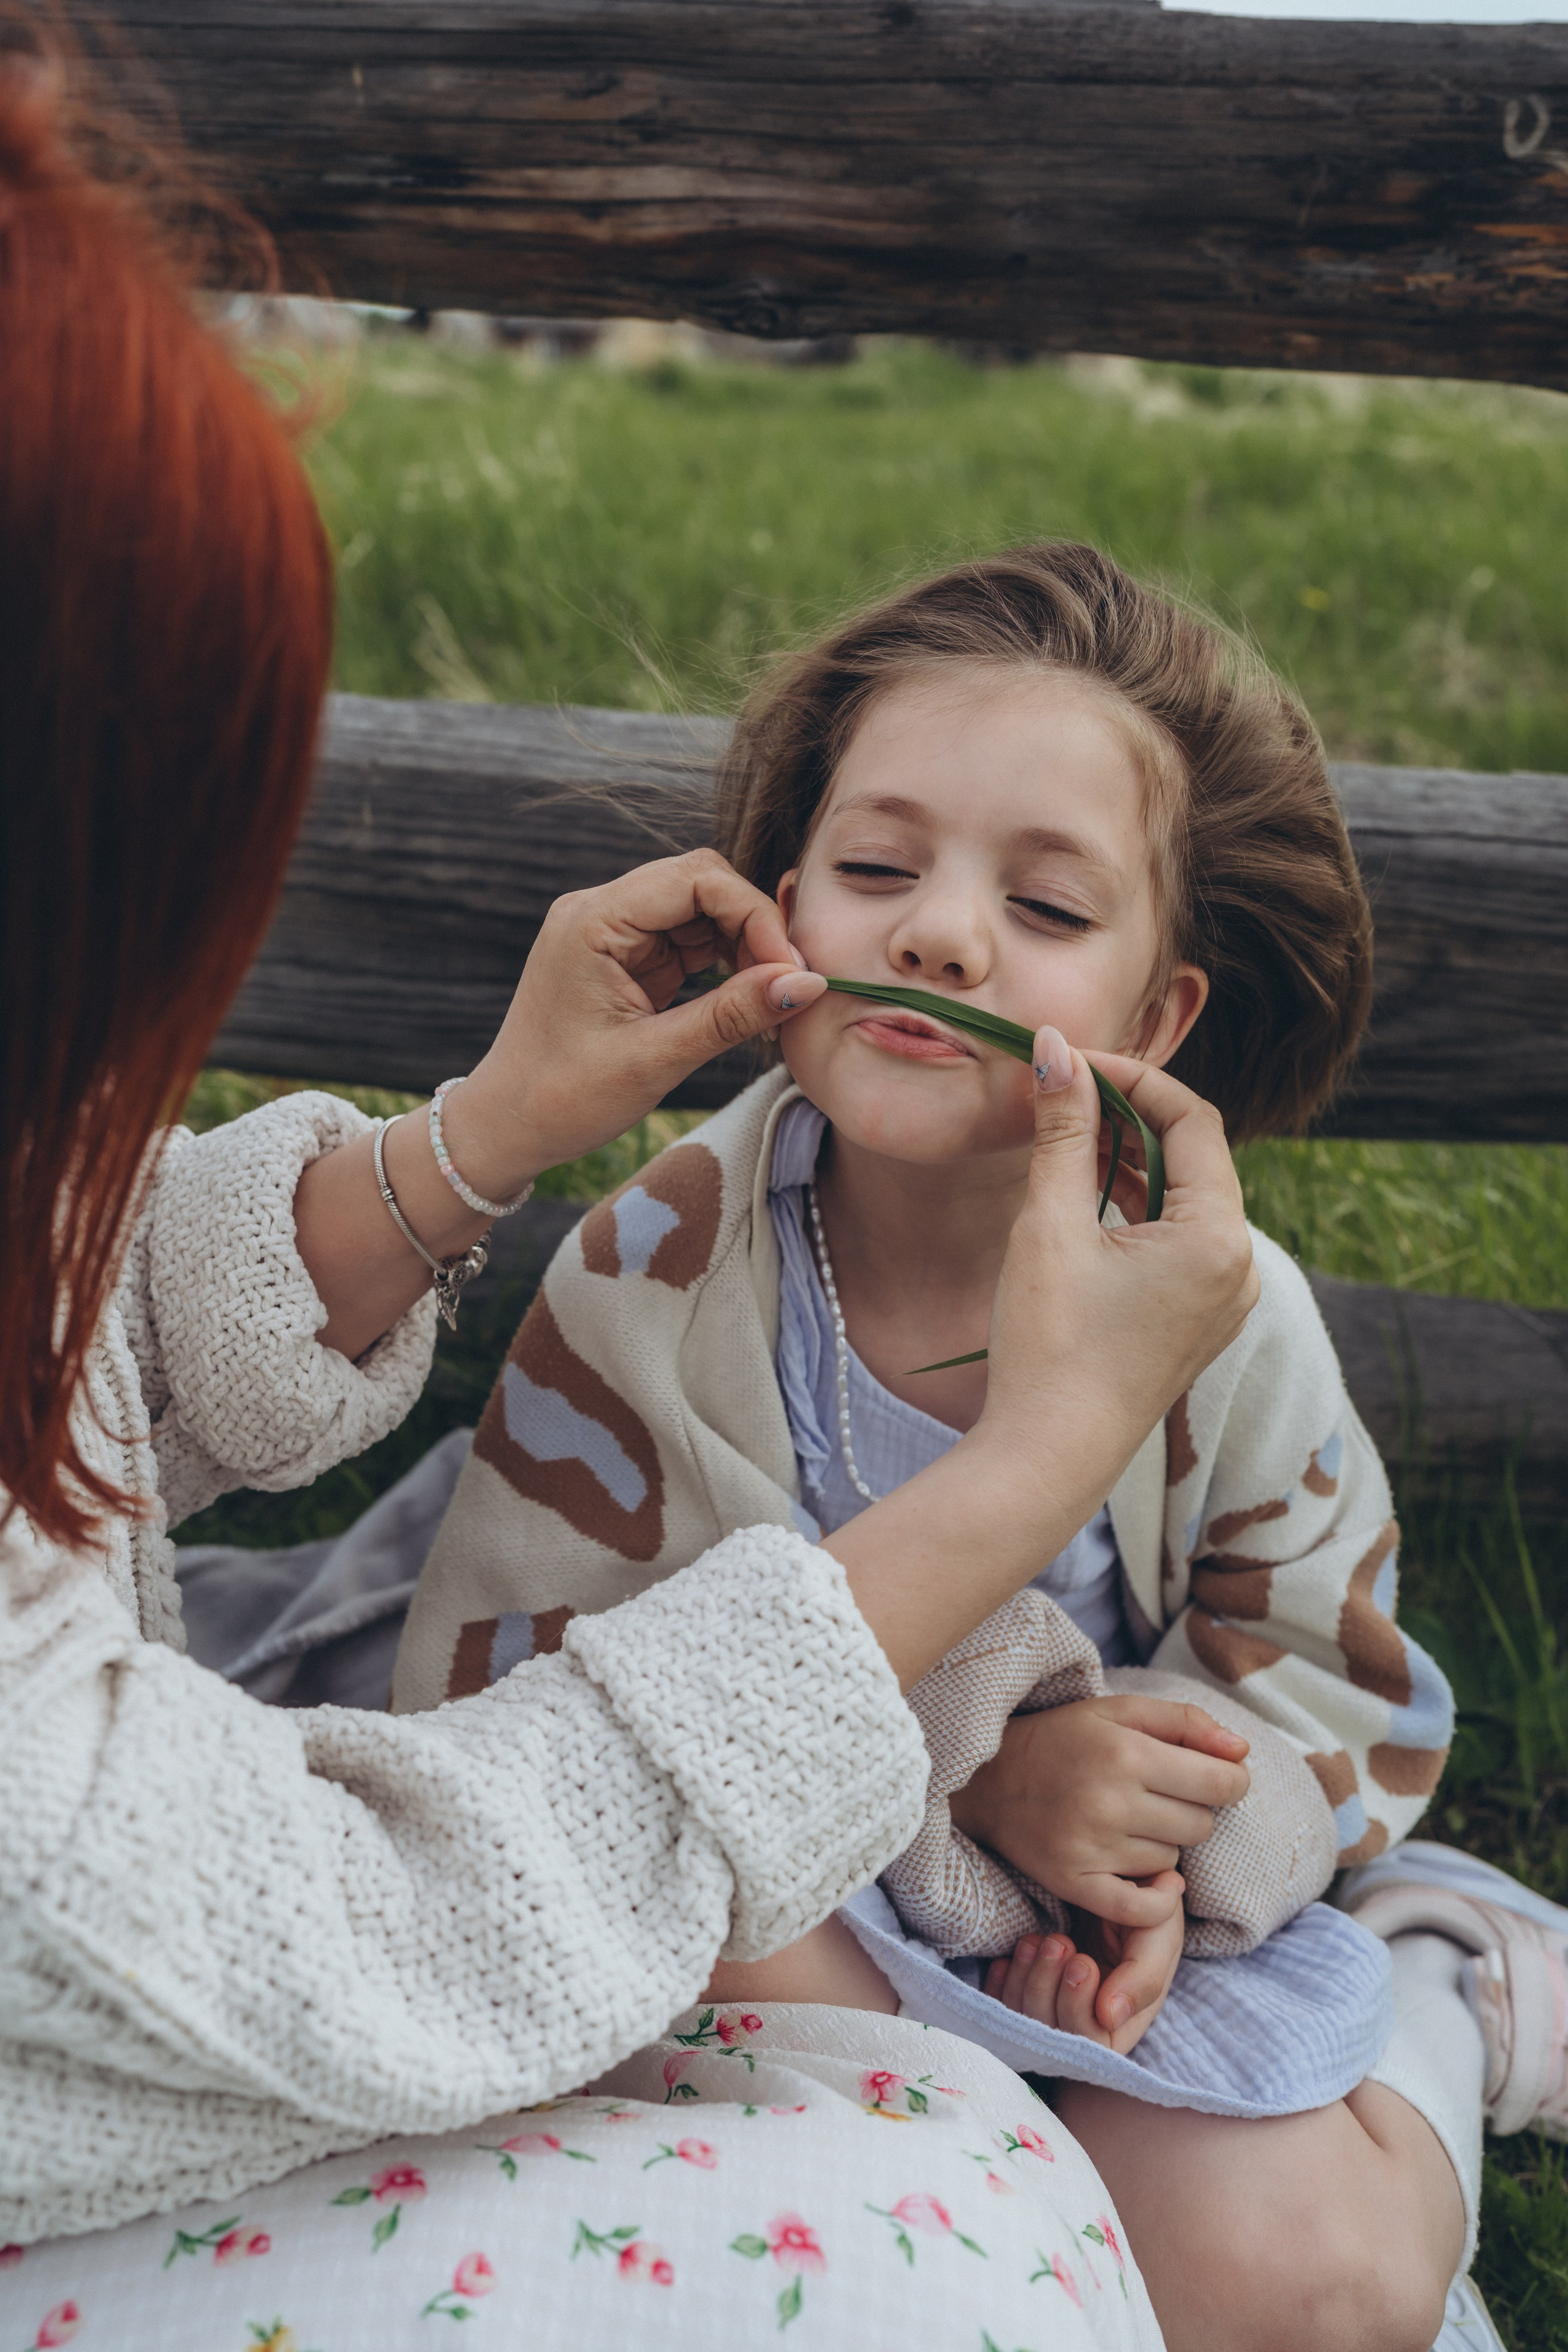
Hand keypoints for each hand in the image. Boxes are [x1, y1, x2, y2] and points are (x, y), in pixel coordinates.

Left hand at [447, 847, 828, 1198]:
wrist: (508, 1127)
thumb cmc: (563, 1099)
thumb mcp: (653, 1060)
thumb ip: (731, 1016)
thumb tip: (806, 984)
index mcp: (592, 921)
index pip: (695, 878)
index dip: (753, 914)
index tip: (786, 969)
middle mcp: (599, 911)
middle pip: (702, 883)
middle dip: (753, 926)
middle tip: (787, 985)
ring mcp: (613, 933)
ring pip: (701, 911)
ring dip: (743, 946)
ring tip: (769, 999)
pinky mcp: (626, 958)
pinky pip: (689, 941)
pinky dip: (724, 964)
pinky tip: (746, 999)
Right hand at [951, 1694, 1250, 1926]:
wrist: (987, 1778)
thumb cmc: (1062, 1739)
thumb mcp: (1119, 1712)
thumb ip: (1185, 1722)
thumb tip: (1242, 1750)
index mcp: (1126, 1752)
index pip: (1220, 1783)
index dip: (1232, 1782)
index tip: (1219, 1780)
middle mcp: (1110, 1801)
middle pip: (1200, 1826)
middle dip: (1192, 1811)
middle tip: (1160, 1798)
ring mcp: (1091, 1847)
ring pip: (1171, 1861)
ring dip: (1162, 1844)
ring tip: (1129, 1823)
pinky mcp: (1074, 1882)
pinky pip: (1142, 1907)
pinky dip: (1157, 1898)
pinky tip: (1150, 1878)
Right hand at [976, 1041, 1259, 1468]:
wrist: (1047, 1458)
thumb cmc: (1049, 1347)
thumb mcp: (1050, 1226)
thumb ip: (1062, 1132)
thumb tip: (1056, 1049)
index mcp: (1219, 1240)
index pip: (1193, 1121)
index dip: (1133, 1079)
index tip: (1074, 1062)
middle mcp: (1238, 1268)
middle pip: (1195, 1157)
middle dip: (1131, 1116)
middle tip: (1067, 1091)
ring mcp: (1222, 1300)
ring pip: (1186, 1199)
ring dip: (1131, 1161)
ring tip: (1068, 1136)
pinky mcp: (1196, 1323)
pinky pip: (1179, 1241)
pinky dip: (1137, 1208)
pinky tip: (1085, 1194)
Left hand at [983, 1872, 1185, 2054]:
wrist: (1115, 1877)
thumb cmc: (1145, 1907)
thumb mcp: (1158, 1934)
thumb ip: (1144, 1977)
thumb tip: (1110, 2017)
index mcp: (1122, 2019)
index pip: (1091, 2042)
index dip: (1078, 2009)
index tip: (1082, 1961)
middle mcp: (1086, 2018)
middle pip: (1051, 2034)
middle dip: (1047, 1987)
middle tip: (1058, 1942)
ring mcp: (1054, 2002)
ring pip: (1023, 2018)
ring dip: (1024, 1979)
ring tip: (1036, 1940)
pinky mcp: (1029, 1984)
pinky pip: (1002, 2001)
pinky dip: (1000, 1983)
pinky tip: (1007, 1959)